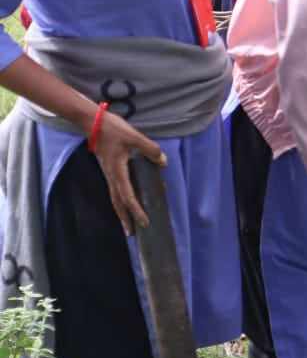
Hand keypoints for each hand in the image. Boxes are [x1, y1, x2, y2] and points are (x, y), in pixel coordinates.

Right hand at [92, 111, 165, 234]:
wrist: (93, 122)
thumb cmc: (113, 129)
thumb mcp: (134, 137)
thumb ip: (150, 149)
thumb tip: (163, 162)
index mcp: (118, 171)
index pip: (128, 196)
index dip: (136, 210)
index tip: (144, 222)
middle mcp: (111, 177)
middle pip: (118, 203)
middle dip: (125, 219)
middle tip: (132, 234)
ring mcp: (108, 174)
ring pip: (114, 198)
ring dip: (121, 212)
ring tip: (127, 225)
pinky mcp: (108, 170)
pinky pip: (115, 190)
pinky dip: (120, 201)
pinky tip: (125, 203)